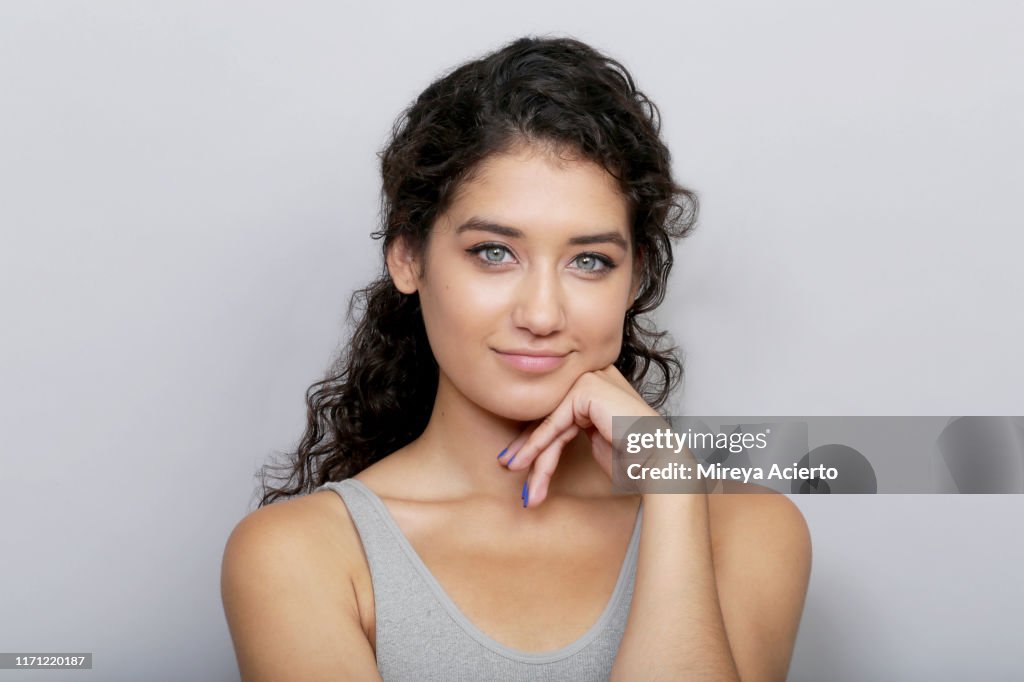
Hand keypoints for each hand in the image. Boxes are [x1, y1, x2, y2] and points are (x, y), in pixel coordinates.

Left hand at [497, 364, 663, 507]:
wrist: (658, 460)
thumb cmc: (634, 455)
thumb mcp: (593, 438)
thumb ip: (568, 427)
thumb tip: (532, 438)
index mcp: (596, 382)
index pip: (556, 409)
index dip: (534, 436)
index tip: (517, 458)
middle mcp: (592, 374)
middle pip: (549, 413)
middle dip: (527, 445)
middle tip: (509, 466)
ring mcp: (589, 377)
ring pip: (549, 422)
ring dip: (533, 456)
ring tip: (525, 485)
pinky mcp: (586, 389)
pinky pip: (553, 423)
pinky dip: (538, 446)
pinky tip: (525, 465)